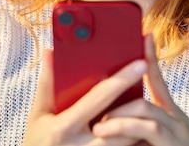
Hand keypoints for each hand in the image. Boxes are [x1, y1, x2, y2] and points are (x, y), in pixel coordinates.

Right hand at [22, 49, 147, 145]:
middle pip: (120, 124)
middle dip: (137, 109)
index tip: (141, 64)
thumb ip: (47, 84)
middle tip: (152, 95)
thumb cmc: (36, 143)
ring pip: (125, 143)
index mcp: (64, 127)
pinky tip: (140, 136)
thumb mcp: (38, 115)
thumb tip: (51, 52)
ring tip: (150, 116)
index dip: (122, 80)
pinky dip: (133, 143)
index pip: (98, 98)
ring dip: (138, 129)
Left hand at [91, 34, 188, 145]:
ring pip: (144, 107)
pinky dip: (123, 127)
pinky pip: (148, 127)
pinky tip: (106, 132)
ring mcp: (177, 130)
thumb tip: (114, 120)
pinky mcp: (173, 143)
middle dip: (119, 89)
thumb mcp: (165, 138)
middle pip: (148, 89)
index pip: (158, 80)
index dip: (150, 57)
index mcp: (171, 116)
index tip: (145, 35)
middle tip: (95, 101)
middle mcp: (175, 119)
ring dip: (117, 115)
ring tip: (99, 125)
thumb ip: (143, 128)